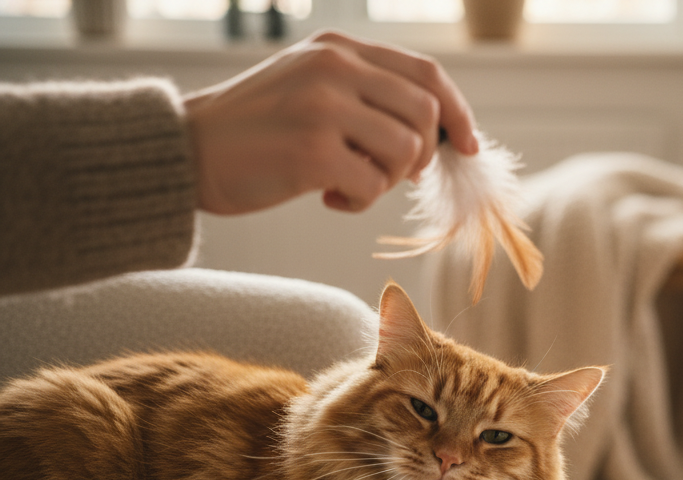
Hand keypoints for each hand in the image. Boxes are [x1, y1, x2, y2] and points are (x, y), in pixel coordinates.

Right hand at [183, 29, 477, 214]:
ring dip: (389, 180)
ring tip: (352, 184)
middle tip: (388, 174)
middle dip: (420, 156)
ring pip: (407, 151)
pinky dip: (361, 201)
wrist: (186, 150)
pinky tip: (329, 197)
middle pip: (426, 114)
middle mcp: (334, 67)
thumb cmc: (256, 131)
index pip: (427, 73)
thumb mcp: (310, 87)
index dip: (458, 112)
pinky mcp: (313, 150)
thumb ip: (366, 94)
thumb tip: (438, 134)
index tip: (469, 145)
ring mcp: (323, 106)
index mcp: (338, 48)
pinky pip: (374, 185)